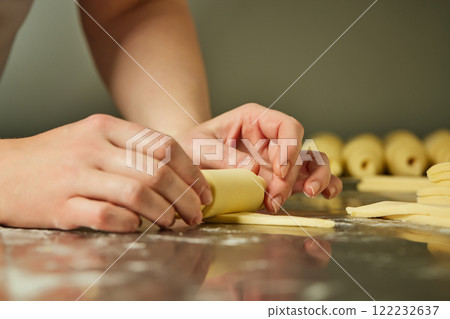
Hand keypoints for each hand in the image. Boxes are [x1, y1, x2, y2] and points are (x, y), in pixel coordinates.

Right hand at [0, 114, 211, 231]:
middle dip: (186, 196)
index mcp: (104, 127)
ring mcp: (75, 176)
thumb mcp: (91, 138)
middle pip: (156, 171)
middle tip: (196, 214)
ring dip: (164, 213)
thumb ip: (130, 149)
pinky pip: (105, 215)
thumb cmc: (55, 157)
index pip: (162, 145)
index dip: (190, 170)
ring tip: (175, 224)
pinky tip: (137, 228)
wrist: (1, 170)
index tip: (203, 190)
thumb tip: (176, 171)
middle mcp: (92, 148)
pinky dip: (128, 224)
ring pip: (137, 193)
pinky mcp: (60, 206)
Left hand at [176, 103, 341, 211]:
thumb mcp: (200, 147)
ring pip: (312, 162)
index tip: (280, 172)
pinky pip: (307, 178)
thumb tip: (254, 172)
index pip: (285, 126)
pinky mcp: (279, 178)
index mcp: (254, 119)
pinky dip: (321, 185)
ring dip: (316, 178)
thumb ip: (224, 157)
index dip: (289, 147)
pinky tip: (324, 195)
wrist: (184, 164)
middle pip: (299, 150)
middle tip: (275, 196)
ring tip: (308, 193)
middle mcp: (271, 137)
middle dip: (291, 175)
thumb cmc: (191, 146)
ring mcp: (277, 158)